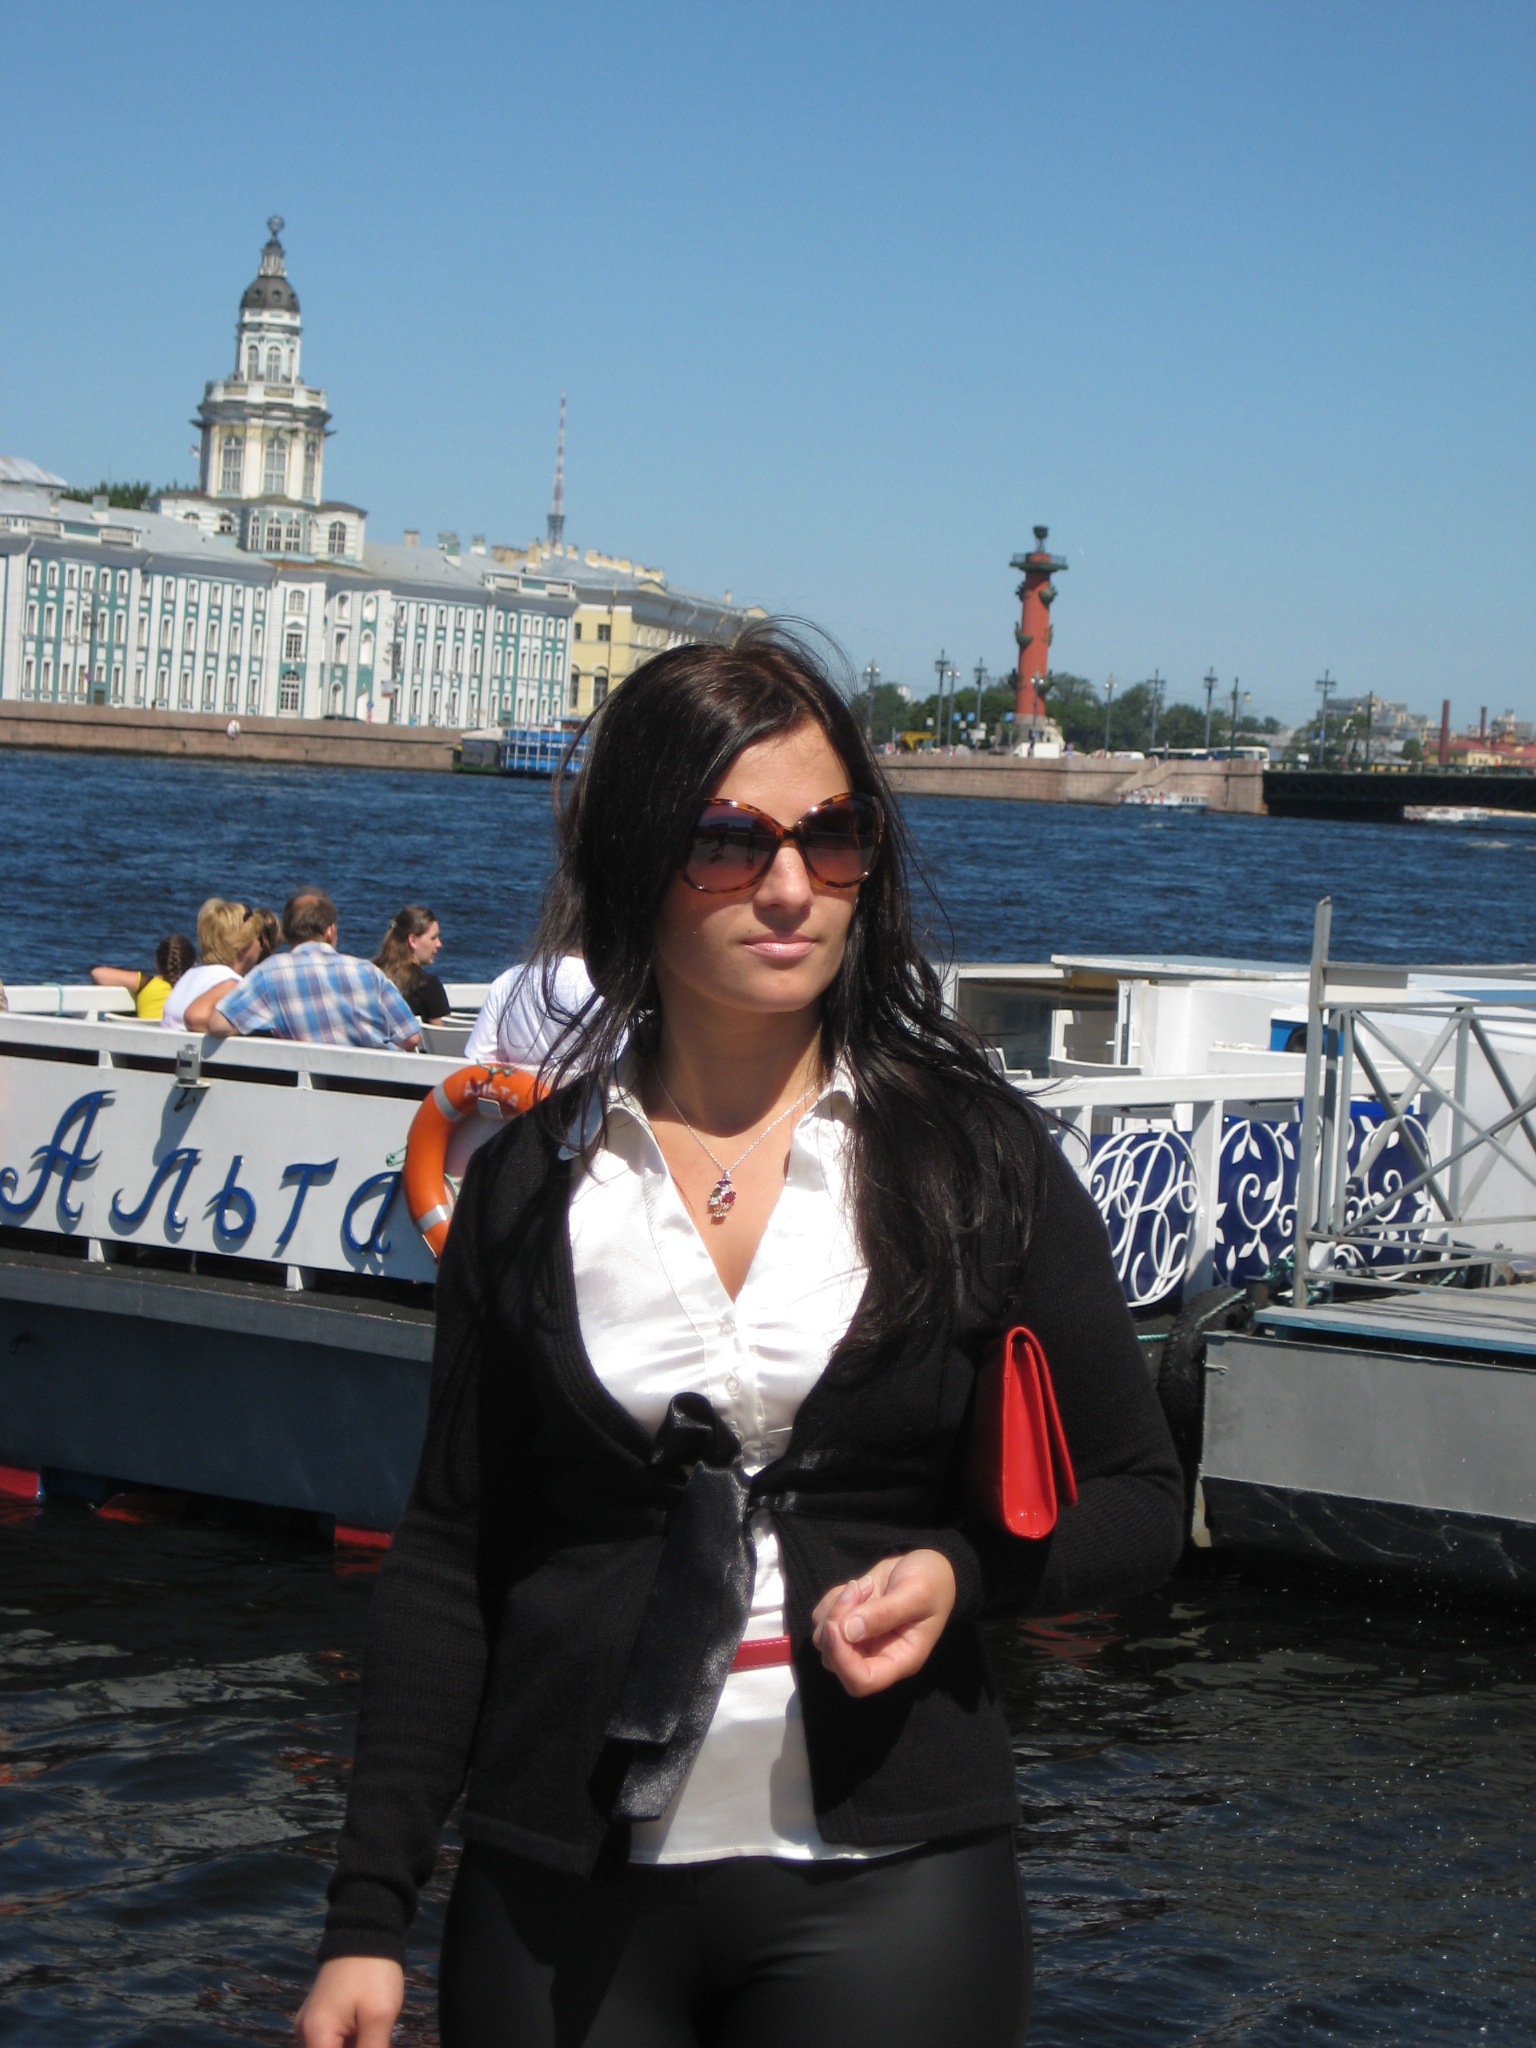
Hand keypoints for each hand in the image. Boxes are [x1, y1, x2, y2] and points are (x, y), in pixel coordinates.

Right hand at [294, 1957, 403, 2046]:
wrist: (366, 1930)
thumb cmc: (372, 1973)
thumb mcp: (378, 2017)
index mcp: (315, 2035)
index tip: (371, 2043)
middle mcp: (305, 2033)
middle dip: (356, 2047)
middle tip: (375, 2035)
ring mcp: (310, 2024)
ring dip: (354, 2045)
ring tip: (373, 2030)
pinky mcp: (319, 2017)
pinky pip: (331, 2041)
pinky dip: (350, 2042)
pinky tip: (368, 2033)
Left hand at [810, 1548, 956, 1697]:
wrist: (928, 1566)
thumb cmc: (932, 1583)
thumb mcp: (916, 1594)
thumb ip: (885, 1613)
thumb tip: (847, 1631)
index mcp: (899, 1659)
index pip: (861, 1681)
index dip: (842, 1660)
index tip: (837, 1626)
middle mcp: (875, 1655)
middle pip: (835, 1661)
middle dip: (835, 1624)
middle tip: (856, 1591)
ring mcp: (859, 1639)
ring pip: (824, 1638)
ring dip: (834, 1608)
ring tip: (862, 1586)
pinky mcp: (847, 1620)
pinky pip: (821, 1618)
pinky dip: (831, 1600)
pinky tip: (857, 1586)